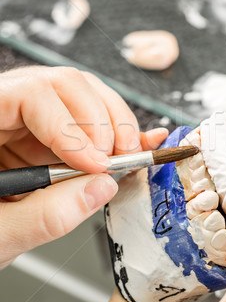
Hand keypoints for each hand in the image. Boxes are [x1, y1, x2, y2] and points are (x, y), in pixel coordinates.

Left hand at [0, 66, 167, 267]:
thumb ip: (45, 215)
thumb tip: (100, 188)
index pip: (29, 93)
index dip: (68, 124)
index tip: (93, 164)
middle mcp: (3, 111)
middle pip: (61, 86)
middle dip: (99, 121)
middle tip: (114, 161)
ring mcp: (23, 122)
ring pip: (80, 97)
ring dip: (112, 127)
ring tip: (123, 160)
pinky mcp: (42, 137)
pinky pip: (85, 123)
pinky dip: (115, 136)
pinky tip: (137, 145)